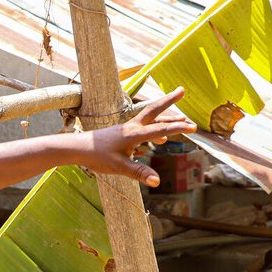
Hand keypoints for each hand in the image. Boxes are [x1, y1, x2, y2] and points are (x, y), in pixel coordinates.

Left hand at [72, 87, 195, 186]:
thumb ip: (139, 173)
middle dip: (169, 101)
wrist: (78, 148)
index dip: (177, 129)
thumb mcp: (119, 167)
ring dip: (166, 115)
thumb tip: (157, 181)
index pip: (160, 130)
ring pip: (150, 118)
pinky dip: (155, 128)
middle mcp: (132, 127)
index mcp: (133, 134)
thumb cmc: (97, 156)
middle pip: (154, 110)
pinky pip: (144, 127)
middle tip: (182, 90)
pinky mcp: (123, 133)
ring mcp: (127, 128)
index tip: (193, 127)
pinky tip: (161, 139)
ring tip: (181, 117)